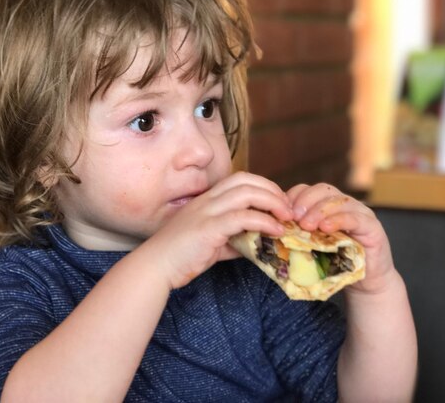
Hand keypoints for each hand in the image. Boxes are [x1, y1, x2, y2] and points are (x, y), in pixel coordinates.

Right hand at [141, 171, 293, 289]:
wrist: (157, 266)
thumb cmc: (180, 256)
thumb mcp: (211, 244)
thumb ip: (233, 241)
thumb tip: (256, 245)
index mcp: (207, 199)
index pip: (240, 179)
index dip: (264, 186)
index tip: (279, 203)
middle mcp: (207, 200)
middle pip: (247, 180)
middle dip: (272, 190)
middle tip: (288, 208)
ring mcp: (207, 211)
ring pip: (247, 192)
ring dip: (273, 202)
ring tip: (286, 217)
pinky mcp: (209, 227)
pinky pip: (243, 217)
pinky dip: (264, 221)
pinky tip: (276, 231)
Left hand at [287, 183, 395, 293]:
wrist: (364, 283)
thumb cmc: (333, 264)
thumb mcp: (309, 246)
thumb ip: (294, 234)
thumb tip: (269, 229)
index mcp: (325, 204)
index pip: (306, 190)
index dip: (291, 197)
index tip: (280, 212)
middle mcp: (343, 204)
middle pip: (322, 190)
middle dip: (304, 202)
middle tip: (293, 218)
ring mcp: (360, 212)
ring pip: (338, 200)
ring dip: (319, 211)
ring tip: (306, 225)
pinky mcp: (372, 226)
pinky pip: (355, 217)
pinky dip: (338, 220)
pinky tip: (326, 228)